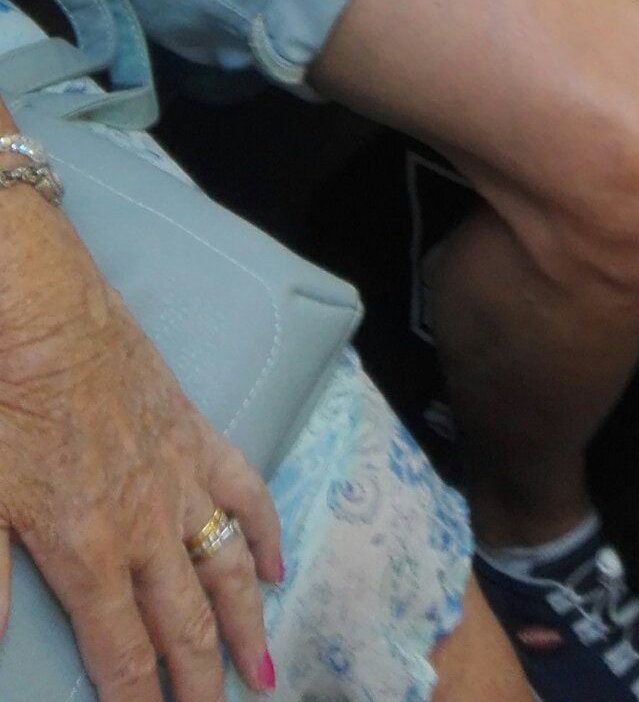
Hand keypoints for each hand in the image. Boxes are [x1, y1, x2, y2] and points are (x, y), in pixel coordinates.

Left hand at [0, 189, 280, 698]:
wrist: (46, 312)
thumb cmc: (7, 402)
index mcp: (87, 553)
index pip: (123, 655)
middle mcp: (146, 526)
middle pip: (185, 625)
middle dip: (202, 683)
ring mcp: (180, 477)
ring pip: (225, 568)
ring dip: (245, 625)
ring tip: (262, 670)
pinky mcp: (196, 433)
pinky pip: (244, 489)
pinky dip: (264, 531)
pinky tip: (274, 566)